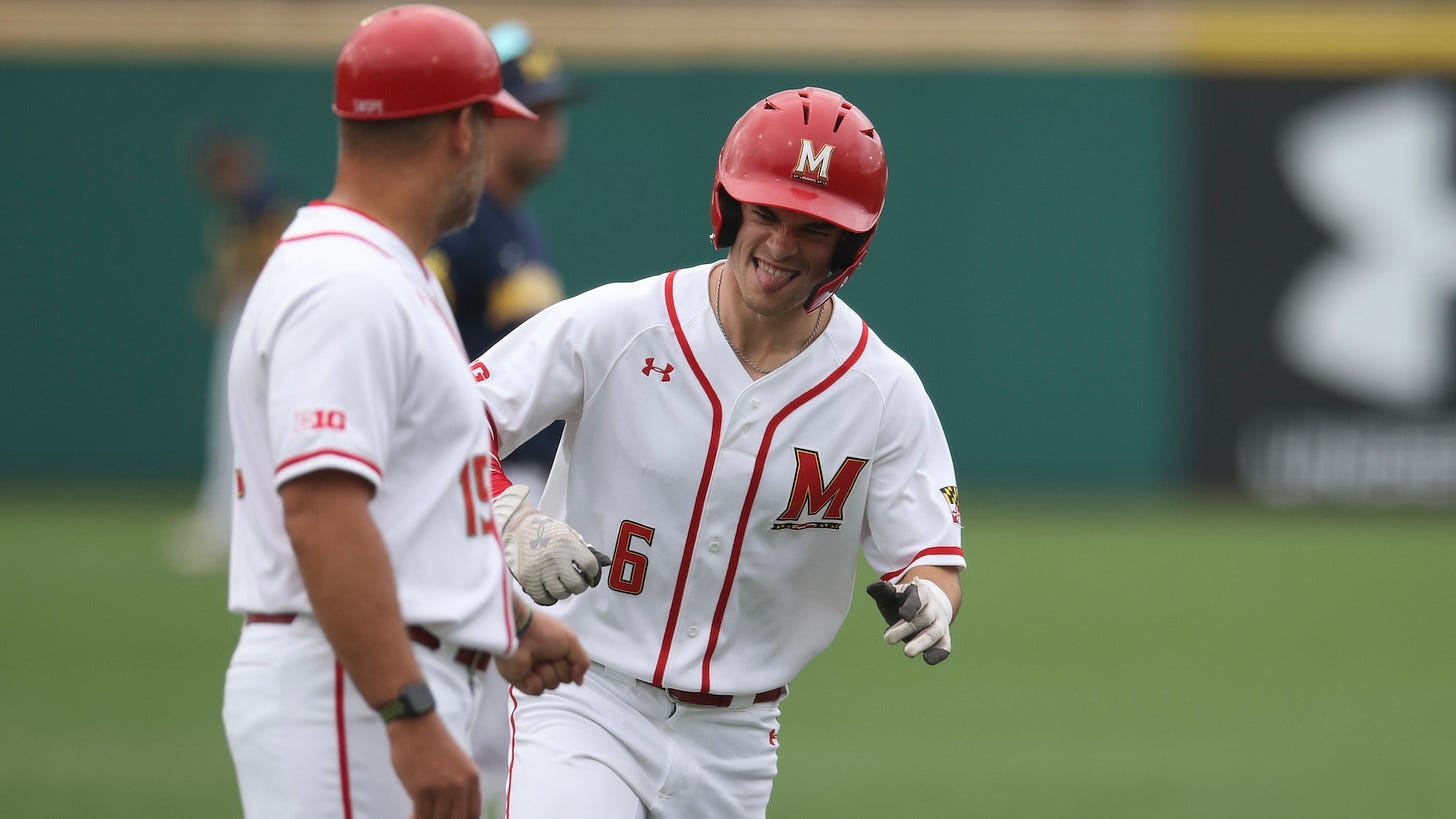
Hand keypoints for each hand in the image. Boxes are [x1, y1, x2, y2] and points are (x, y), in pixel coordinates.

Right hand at [386, 713, 479, 818]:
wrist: (414, 724)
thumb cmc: (432, 744)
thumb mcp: (458, 763)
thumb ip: (460, 785)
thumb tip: (454, 810)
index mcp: (472, 778)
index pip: (473, 814)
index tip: (448, 818)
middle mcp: (461, 785)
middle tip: (432, 817)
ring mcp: (442, 788)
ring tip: (418, 816)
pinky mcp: (422, 789)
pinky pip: (421, 817)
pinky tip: (410, 816)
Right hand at [494, 485, 610, 605]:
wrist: (517, 527)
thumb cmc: (548, 531)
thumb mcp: (568, 534)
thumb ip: (584, 549)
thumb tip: (605, 563)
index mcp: (567, 544)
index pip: (590, 567)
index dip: (593, 573)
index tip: (589, 574)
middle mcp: (554, 558)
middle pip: (577, 585)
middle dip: (580, 585)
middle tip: (577, 581)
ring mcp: (540, 570)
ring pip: (561, 594)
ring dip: (565, 590)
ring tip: (561, 582)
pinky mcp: (528, 579)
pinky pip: (544, 598)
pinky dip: (550, 597)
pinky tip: (550, 588)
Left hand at [494, 609, 590, 695]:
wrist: (518, 632)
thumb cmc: (542, 630)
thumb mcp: (572, 641)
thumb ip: (582, 662)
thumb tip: (579, 680)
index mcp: (558, 651)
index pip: (573, 669)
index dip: (572, 665)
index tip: (565, 654)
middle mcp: (547, 661)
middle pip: (564, 678)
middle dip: (560, 668)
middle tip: (550, 655)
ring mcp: (535, 671)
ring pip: (552, 685)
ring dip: (547, 673)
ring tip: (537, 660)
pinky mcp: (522, 680)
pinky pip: (537, 690)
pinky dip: (535, 681)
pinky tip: (530, 670)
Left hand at [866, 578, 952, 664]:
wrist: (924, 608)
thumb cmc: (903, 602)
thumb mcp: (892, 595)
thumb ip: (883, 592)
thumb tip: (873, 587)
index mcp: (922, 592)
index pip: (920, 597)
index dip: (912, 605)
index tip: (903, 614)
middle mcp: (934, 608)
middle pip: (925, 617)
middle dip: (907, 628)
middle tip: (887, 639)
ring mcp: (941, 624)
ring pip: (935, 633)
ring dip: (921, 643)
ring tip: (907, 652)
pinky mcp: (943, 639)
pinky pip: (945, 646)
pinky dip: (938, 653)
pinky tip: (928, 659)